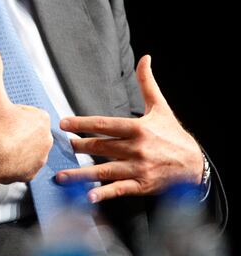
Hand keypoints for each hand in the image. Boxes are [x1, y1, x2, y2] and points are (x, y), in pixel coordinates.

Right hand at [0, 47, 52, 189]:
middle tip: (1, 131)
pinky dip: (15, 162)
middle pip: (30, 131)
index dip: (15, 115)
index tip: (4, 118)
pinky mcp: (32, 173)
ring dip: (17, 147)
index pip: (30, 113)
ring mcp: (40, 157)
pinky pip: (24, 165)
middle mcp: (46, 139)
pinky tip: (2, 158)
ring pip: (28, 148)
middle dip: (17, 131)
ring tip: (1, 145)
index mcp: (41, 119)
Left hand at [57, 55, 202, 202]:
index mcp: (137, 129)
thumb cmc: (173, 134)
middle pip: (101, 147)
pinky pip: (119, 189)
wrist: (195, 165)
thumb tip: (145, 58)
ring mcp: (138, 168)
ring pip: (105, 170)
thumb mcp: (160, 107)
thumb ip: (147, 83)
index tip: (63, 124)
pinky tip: (88, 197)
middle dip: (79, 147)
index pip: (104, 125)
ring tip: (61, 176)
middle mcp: (136, 149)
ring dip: (81, 174)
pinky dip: (104, 194)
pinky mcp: (142, 185)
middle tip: (61, 146)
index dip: (82, 124)